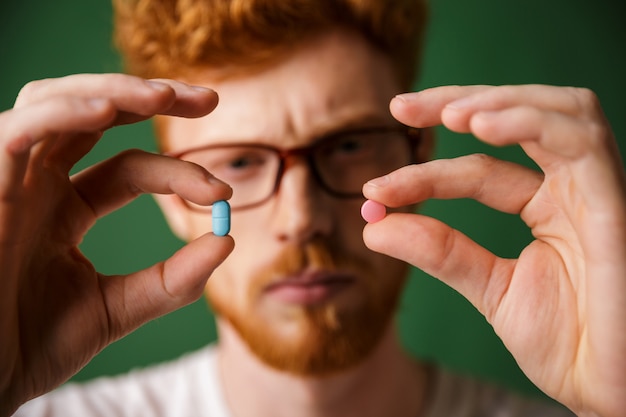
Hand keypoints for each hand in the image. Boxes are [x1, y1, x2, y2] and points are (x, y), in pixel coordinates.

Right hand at [0, 74, 233, 414]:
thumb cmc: (30, 347)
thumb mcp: (117, 309)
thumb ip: (171, 281)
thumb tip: (227, 239)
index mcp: (65, 208)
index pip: (129, 169)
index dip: (178, 174)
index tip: (223, 194)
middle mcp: (36, 184)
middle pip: (92, 115)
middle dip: (149, 97)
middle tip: (208, 98)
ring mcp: (8, 179)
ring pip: (54, 103)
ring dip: (111, 90)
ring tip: (165, 94)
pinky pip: (17, 130)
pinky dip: (61, 112)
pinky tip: (107, 110)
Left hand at [363, 85, 625, 416]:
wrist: (611, 388)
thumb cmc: (568, 343)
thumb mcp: (490, 288)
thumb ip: (440, 252)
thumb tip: (374, 226)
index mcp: (548, 205)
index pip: (480, 169)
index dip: (424, 174)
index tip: (374, 191)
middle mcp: (573, 189)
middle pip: (520, 117)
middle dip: (459, 101)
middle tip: (401, 106)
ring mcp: (596, 191)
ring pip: (558, 111)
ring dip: (498, 101)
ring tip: (447, 113)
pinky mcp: (614, 204)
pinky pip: (581, 142)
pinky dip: (529, 121)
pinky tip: (480, 125)